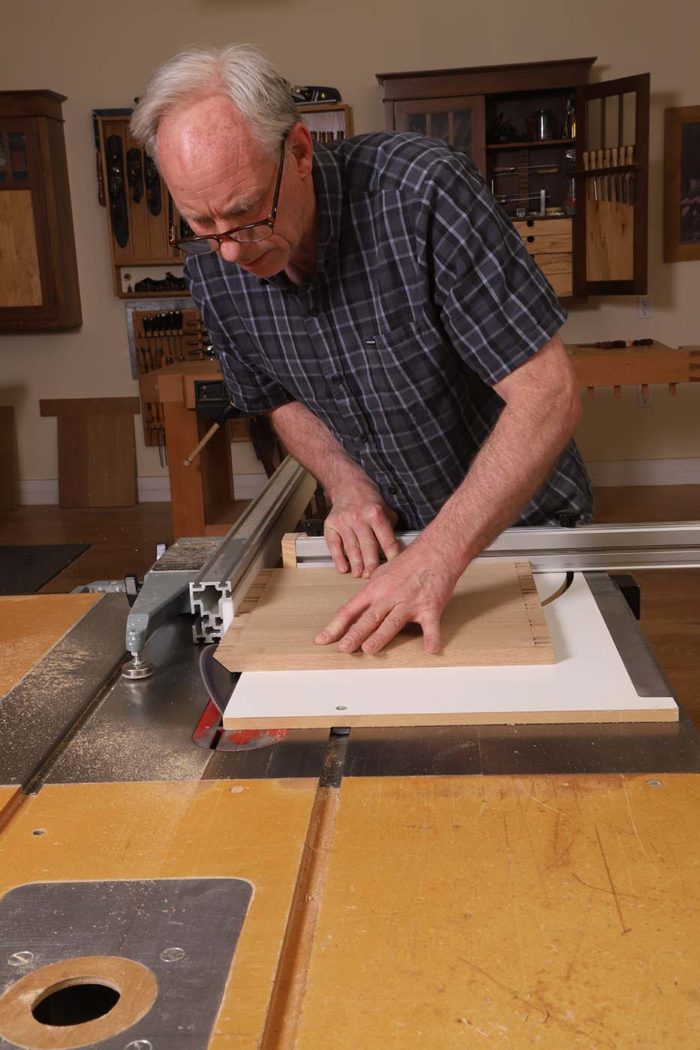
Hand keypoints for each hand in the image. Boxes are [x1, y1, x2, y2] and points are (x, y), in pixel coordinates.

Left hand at [314, 541, 461, 654]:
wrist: (436, 552)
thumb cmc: (410, 562)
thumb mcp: (382, 573)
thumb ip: (370, 591)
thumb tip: (358, 606)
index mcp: (375, 589)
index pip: (350, 609)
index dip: (335, 626)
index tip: (322, 639)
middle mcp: (390, 596)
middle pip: (369, 617)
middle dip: (355, 634)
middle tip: (343, 648)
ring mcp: (410, 603)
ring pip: (392, 622)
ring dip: (380, 636)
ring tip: (369, 649)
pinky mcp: (430, 608)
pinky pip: (430, 626)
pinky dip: (432, 638)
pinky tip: (430, 650)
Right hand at [324, 480, 400, 577]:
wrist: (347, 485)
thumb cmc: (368, 499)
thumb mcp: (385, 508)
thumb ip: (389, 527)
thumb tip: (395, 548)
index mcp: (375, 514)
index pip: (386, 540)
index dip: (391, 556)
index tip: (394, 568)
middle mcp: (359, 518)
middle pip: (367, 546)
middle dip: (372, 564)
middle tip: (373, 576)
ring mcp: (343, 522)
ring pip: (351, 548)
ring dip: (356, 564)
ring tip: (359, 574)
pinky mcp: (331, 525)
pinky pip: (334, 545)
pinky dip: (338, 558)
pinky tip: (343, 568)